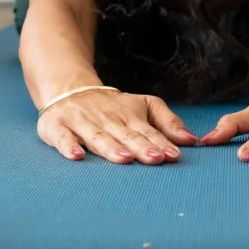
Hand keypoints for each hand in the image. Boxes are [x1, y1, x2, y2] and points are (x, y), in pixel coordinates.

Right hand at [37, 89, 198, 164]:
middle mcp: (106, 119)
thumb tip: (191, 140)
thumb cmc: (113, 106)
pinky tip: (76, 156)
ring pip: (98, 136)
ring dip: (110, 148)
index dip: (160, 143)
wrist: (69, 89)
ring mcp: (81, 122)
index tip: (173, 156)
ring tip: (124, 159)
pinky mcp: (57, 126)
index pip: (147, 131)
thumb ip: (167, 122)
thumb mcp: (143, 106)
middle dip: (140, 147)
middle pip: (125, 135)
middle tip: (155, 159)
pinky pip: (62, 137)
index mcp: (129, 115)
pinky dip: (68, 146)